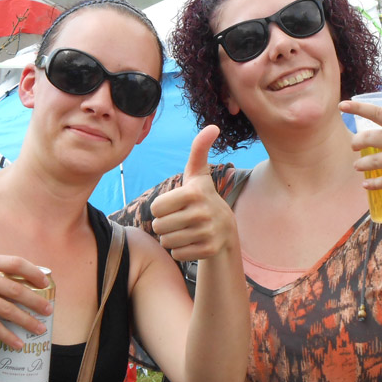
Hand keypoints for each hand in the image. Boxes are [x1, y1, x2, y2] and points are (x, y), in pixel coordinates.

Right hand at [0, 253, 51, 348]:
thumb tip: (20, 284)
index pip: (16, 263)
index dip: (34, 273)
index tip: (46, 283)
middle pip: (16, 289)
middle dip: (36, 301)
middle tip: (49, 311)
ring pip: (7, 309)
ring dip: (26, 321)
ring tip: (39, 329)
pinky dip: (7, 335)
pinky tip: (17, 342)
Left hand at [149, 125, 235, 261]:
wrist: (226, 229)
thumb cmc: (202, 197)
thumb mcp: (198, 174)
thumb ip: (199, 150)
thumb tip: (213, 126)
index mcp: (194, 193)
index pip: (155, 208)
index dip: (161, 208)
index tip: (174, 205)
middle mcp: (202, 213)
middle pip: (159, 226)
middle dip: (165, 225)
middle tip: (179, 220)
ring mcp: (207, 233)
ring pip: (166, 241)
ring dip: (171, 238)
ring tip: (185, 230)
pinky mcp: (209, 250)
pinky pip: (177, 254)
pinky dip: (180, 250)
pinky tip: (192, 242)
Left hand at [339, 99, 381, 190]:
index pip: (377, 113)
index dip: (358, 109)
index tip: (342, 106)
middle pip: (369, 139)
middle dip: (356, 142)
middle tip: (354, 145)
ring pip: (373, 162)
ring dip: (361, 165)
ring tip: (357, 166)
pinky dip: (372, 184)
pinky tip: (366, 184)